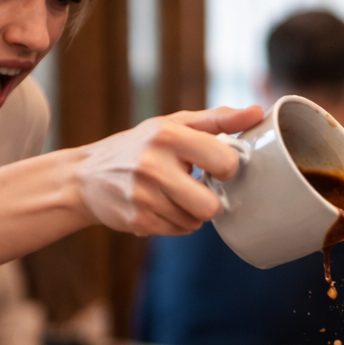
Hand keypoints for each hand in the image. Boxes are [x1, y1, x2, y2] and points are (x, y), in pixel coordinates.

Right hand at [75, 106, 261, 235]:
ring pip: (196, 221)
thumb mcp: (173, 124)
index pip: (226, 162)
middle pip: (211, 205)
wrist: (85, 176)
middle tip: (197, 186)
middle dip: (211, 199)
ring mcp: (143, 196)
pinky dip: (176, 222)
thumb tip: (258, 112)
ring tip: (173, 195)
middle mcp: (153, 165)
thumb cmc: (139, 146)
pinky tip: (159, 206)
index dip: (227, 168)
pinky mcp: (137, 220)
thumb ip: (218, 119)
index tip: (215, 166)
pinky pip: (179, 231)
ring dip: (192, 212)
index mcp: (167, 134)